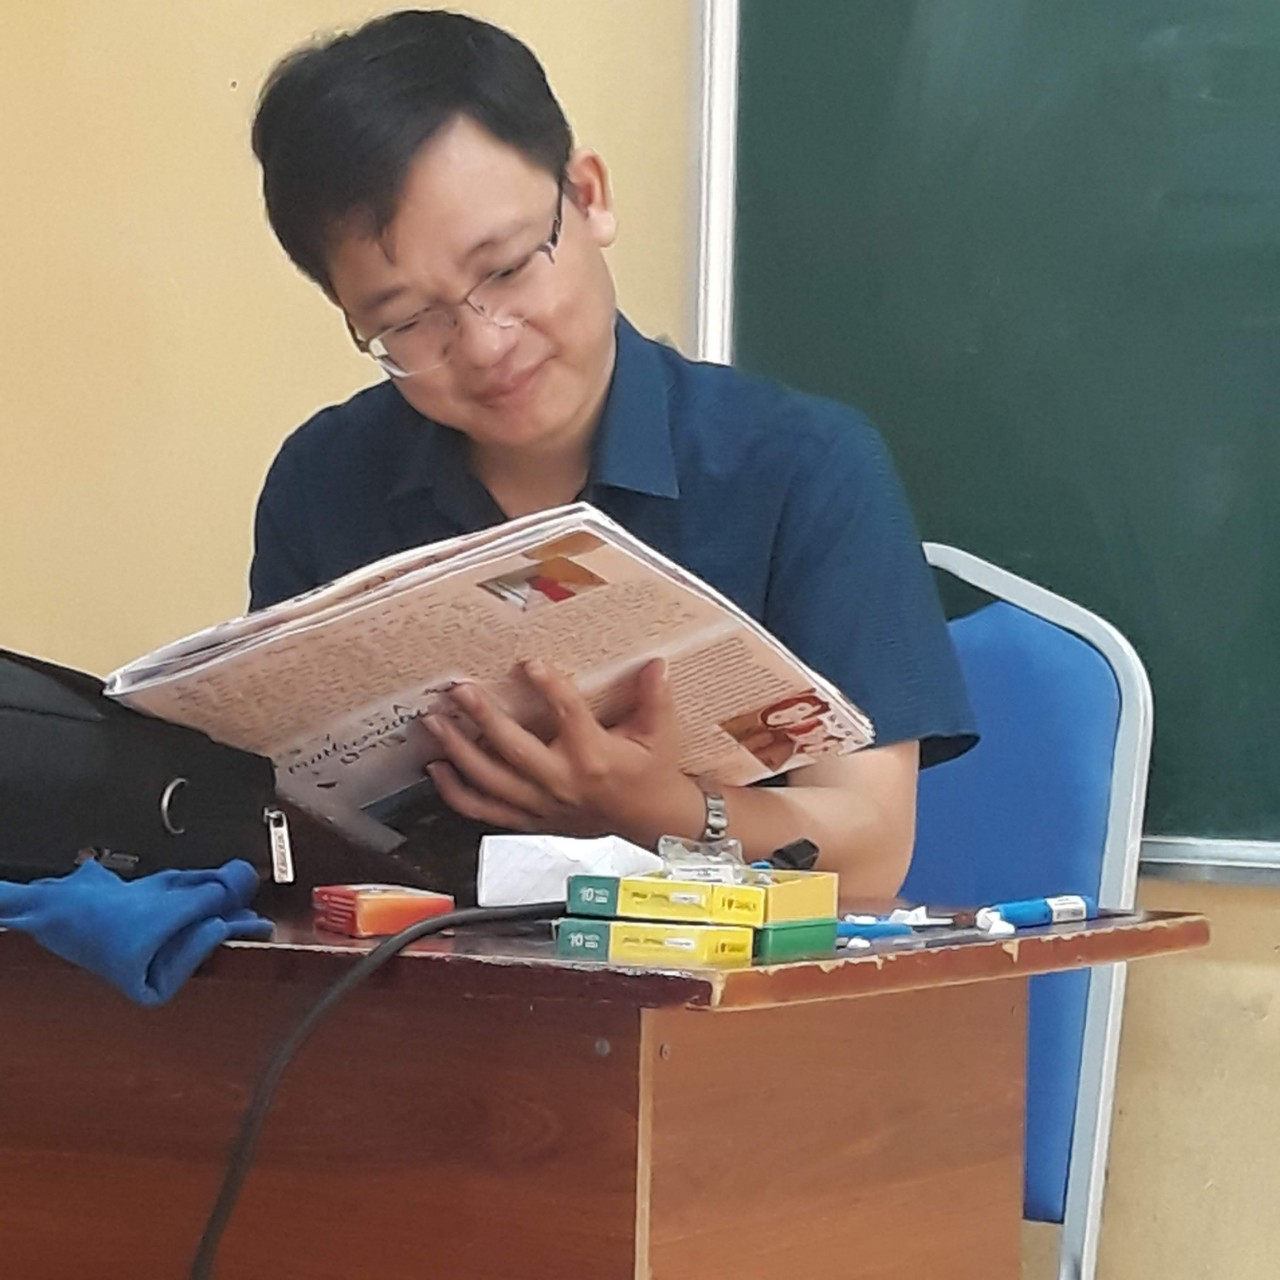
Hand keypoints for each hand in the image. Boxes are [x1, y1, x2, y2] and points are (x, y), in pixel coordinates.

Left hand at [424, 658, 703, 844]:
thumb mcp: (659, 734)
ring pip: (490, 780)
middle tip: (460, 690)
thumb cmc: (652, 774)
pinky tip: (437, 768)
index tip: (530, 664)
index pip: (568, 715)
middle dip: (482, 715)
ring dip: (458, 749)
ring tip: (435, 722)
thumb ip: (655, 698)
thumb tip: (656, 663)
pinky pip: (483, 810)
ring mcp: (541, 804)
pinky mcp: (530, 820)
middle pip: (514, 747)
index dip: (549, 687)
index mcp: (595, 757)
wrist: (650, 823)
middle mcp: (562, 782)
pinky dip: (455, 792)